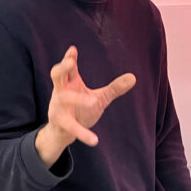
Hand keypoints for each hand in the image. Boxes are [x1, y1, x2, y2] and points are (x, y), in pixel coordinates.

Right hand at [35, 46, 135, 165]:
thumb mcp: (100, 98)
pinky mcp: (60, 122)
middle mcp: (60, 91)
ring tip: (93, 102)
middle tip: (69, 62)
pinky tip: (94, 140)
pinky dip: (82, 133)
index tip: (73, 49)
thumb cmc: (81, 110)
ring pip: (64, 98)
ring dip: (78, 99)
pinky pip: (71, 126)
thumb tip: (133, 77)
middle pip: (56, 75)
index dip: (69, 58)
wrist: (63, 133)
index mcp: (70, 83)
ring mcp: (57, 106)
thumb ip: (114, 88)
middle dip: (62, 68)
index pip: (68, 68)